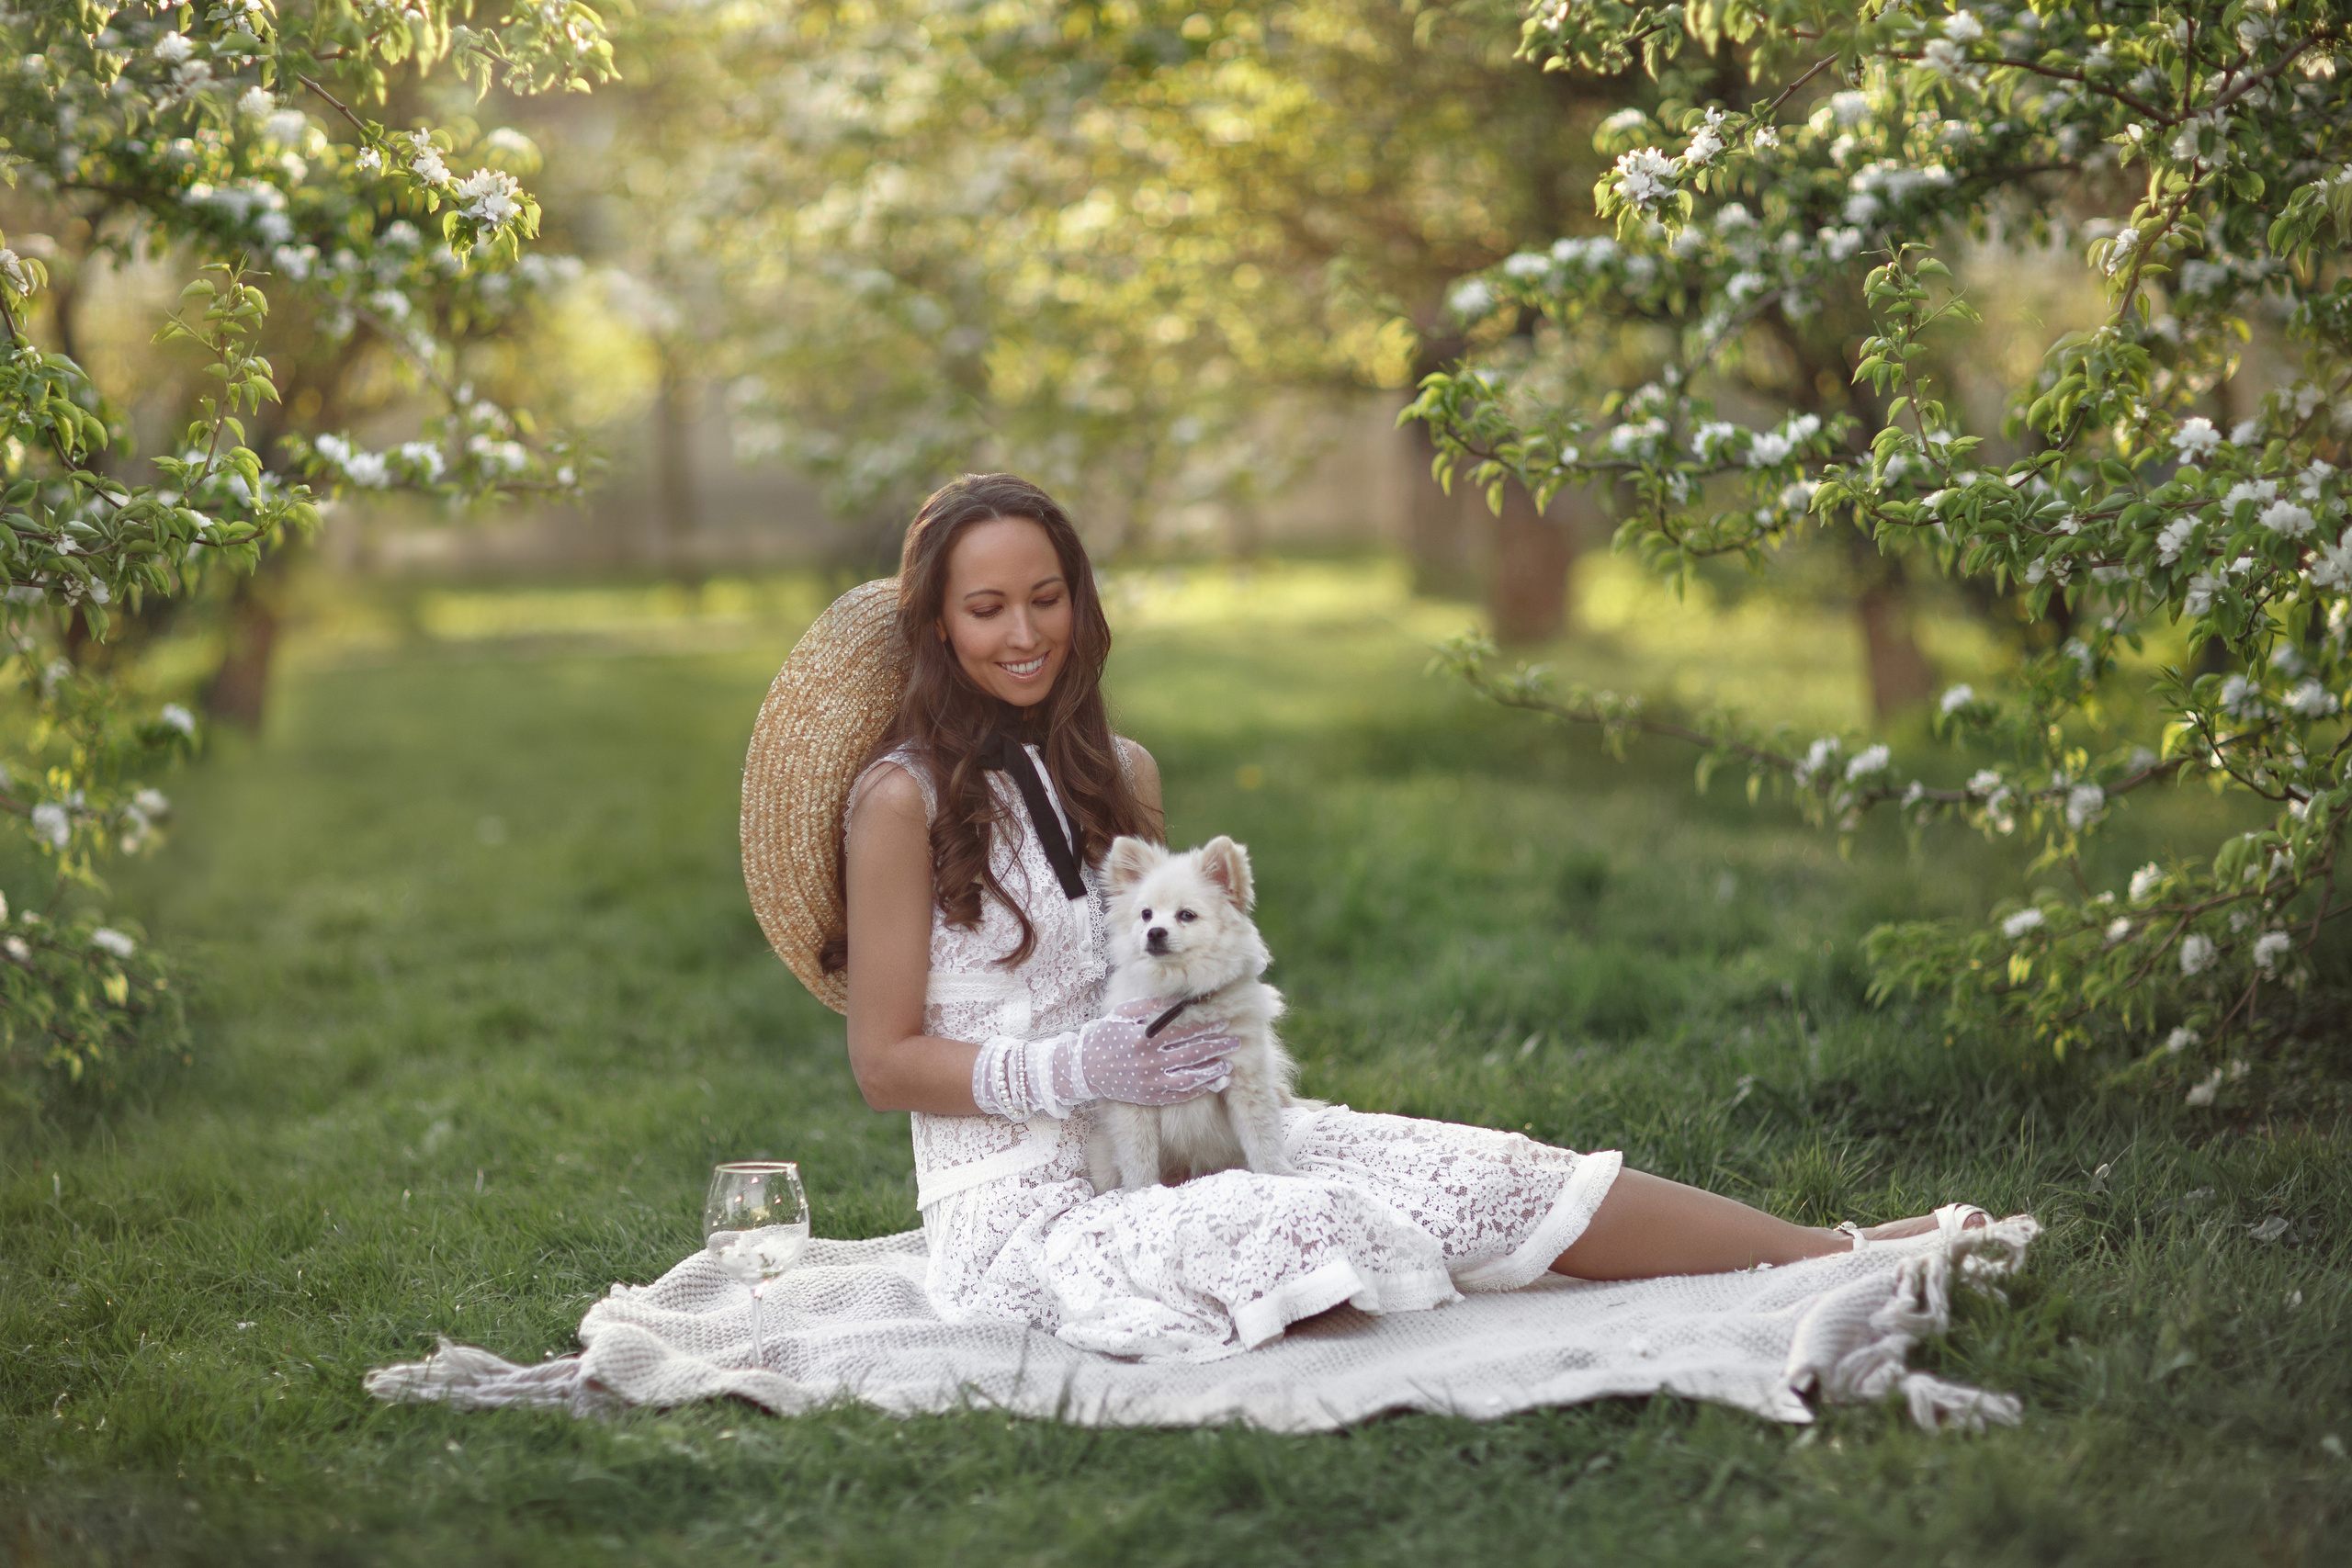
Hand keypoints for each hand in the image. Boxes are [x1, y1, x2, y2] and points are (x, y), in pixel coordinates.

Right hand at [1072, 1007, 1239, 1106]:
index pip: (1181, 1031)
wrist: (1084, 1068)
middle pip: (1189, 1054)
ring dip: (1211, 1071)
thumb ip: (1148, 1005)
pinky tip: (1212, 1082)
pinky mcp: (1148, 1096)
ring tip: (1228, 1065)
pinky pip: (1178, 1095)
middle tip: (1235, 1041)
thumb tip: (1174, 996)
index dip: (1204, 1027)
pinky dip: (1197, 1089)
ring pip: (1188, 1078)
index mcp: (1142, 1038)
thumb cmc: (1105, 1035)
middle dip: (1215, 1047)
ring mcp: (1149, 1082)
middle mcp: (1148, 1061)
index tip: (1223, 1021)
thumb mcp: (1122, 1013)